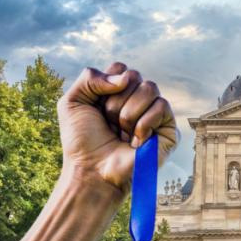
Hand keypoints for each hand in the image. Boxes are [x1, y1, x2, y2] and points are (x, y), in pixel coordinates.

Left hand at [58, 62, 176, 191]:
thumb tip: (127, 77)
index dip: (107, 85)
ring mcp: (155, 114)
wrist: (93, 171)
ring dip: (129, 113)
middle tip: (110, 124)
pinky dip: (144, 124)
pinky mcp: (169, 130)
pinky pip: (162, 107)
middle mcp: (138, 101)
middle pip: (135, 76)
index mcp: (118, 92)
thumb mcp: (72, 102)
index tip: (98, 108)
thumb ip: (90, 77)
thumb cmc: (82, 141)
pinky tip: (137, 141)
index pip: (121, 69)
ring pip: (150, 88)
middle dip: (116, 102)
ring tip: (123, 133)